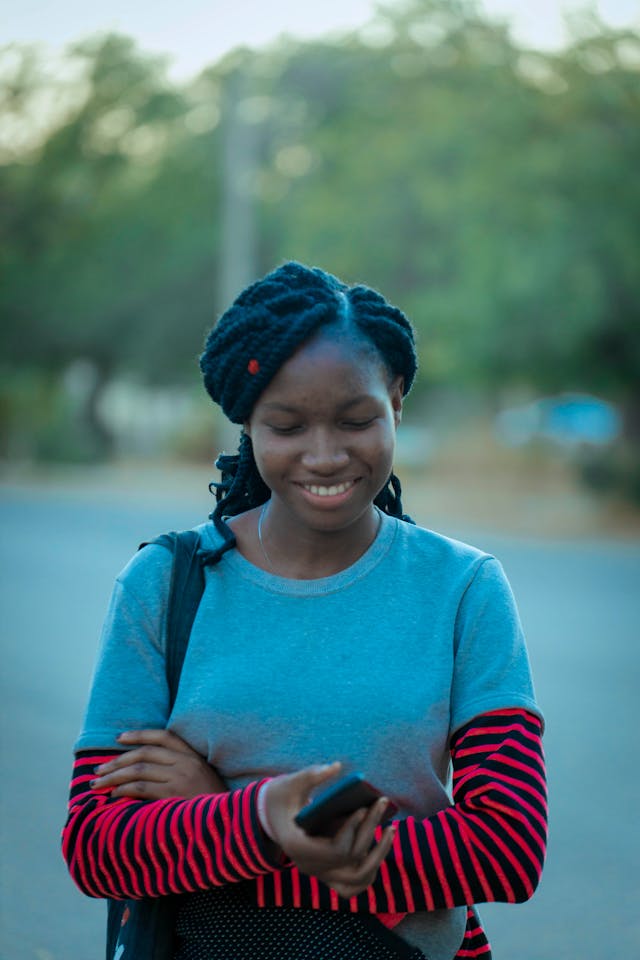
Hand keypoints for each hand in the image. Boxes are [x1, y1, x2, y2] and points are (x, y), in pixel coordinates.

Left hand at [90, 729, 225, 799]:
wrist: (232, 824)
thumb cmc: (212, 805)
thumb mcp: (202, 779)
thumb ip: (181, 768)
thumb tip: (145, 768)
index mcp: (194, 755)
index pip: (163, 736)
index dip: (139, 734)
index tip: (118, 738)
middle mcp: (187, 763)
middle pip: (145, 753)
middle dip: (118, 760)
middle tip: (98, 769)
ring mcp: (181, 778)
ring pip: (139, 770)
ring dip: (114, 776)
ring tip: (97, 783)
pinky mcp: (173, 796)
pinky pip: (141, 788)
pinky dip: (123, 790)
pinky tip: (113, 796)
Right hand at [263, 763, 395, 898]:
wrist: (272, 816)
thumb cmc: (282, 796)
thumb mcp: (290, 782)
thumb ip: (310, 774)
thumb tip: (336, 767)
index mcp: (297, 847)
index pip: (335, 850)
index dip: (352, 830)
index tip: (363, 807)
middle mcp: (309, 866)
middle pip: (352, 859)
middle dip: (370, 830)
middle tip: (381, 802)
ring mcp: (319, 874)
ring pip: (359, 877)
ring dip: (379, 855)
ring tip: (391, 828)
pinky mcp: (328, 875)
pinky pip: (355, 884)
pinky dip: (372, 870)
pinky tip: (381, 844)